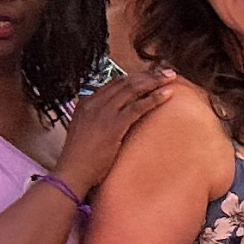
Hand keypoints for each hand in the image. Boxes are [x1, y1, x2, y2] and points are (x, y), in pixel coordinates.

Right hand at [49, 65, 174, 193]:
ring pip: (133, 90)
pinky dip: (154, 98)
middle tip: (165, 71)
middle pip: (125, 82)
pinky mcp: (114, 125)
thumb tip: (114, 116)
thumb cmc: (80, 158)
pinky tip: (168, 94)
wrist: (72, 172)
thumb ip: (96, 119)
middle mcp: (94, 103)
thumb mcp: (84, 131)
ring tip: (171, 77)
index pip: (115, 83)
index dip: (135, 77)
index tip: (151, 74)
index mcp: (86, 103)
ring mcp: (104, 113)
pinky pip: (138, 107)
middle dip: (148, 75)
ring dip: (154, 81)